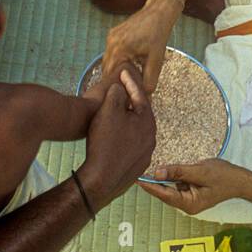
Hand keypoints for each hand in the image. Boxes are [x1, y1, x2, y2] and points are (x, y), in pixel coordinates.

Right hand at [78, 67, 155, 209]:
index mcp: (147, 121)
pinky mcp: (136, 167)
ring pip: (136, 131)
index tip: (123, 72)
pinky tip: (113, 138)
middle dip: (130, 102)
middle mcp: (151, 138)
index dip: (129, 82)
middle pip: (140, 114)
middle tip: (121, 91)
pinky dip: (124, 138)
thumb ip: (117, 93)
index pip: (139, 95)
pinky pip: (131, 147)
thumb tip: (121, 89)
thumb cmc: (105, 142)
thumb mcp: (109, 109)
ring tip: (115, 116)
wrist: (101, 179)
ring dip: (127, 122)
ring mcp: (145, 154)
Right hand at [102, 0, 174, 92]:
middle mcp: (111, 42)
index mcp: (119, 49)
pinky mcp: (113, 34)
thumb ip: (149, 81)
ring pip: (108, 61)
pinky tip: (127, 67)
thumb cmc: (159, 34)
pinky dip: (117, 61)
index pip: (110, 76)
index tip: (123, 96)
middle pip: (107, 69)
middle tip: (124, 91)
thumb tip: (144, 97)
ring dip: (115, 71)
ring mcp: (110, 37)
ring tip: (126, 80)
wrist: (159, 11)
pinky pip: (111, 52)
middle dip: (115, 80)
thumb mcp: (156, 60)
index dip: (116, 87)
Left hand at [141, 158, 244, 212]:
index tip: (137, 178)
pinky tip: (165, 169)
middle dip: (153, 182)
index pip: (165, 194)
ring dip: (162, 178)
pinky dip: (172, 177)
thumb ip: (178, 172)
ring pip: (171, 188)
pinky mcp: (192, 192)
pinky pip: (177, 184)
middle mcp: (187, 205)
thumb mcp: (200, 171)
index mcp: (189, 204)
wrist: (240, 180)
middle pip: (165, 193)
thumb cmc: (223, 176)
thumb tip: (158, 172)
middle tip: (138, 170)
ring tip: (147, 168)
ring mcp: (190, 199)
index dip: (150, 186)